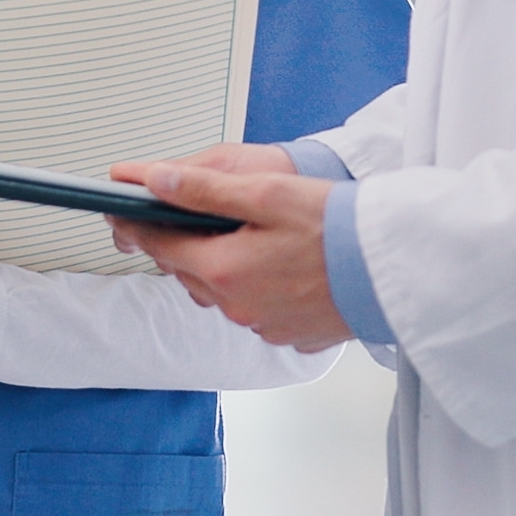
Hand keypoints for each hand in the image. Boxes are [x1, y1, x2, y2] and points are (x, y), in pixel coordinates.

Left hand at [110, 149, 348, 350]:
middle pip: (189, 272)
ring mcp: (263, 326)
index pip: (162, 246)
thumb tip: (154, 181)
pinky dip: (252, 287)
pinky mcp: (289, 334)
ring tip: (237, 237)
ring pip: (220, 293)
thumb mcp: (266, 193)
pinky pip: (253, 309)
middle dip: (181, 244)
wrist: (396, 267)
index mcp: (224, 271)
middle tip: (178, 216)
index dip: (138, 224)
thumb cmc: (339, 227)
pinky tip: (274, 266)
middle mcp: (237, 307)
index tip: (120, 212)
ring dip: (218, 267)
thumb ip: (204, 190)